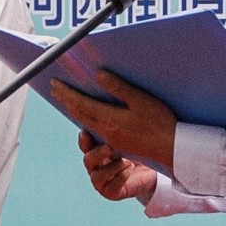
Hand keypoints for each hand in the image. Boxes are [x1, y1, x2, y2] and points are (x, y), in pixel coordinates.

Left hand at [49, 69, 180, 176]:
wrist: (171, 149)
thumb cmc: (159, 123)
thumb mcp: (141, 100)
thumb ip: (119, 88)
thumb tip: (98, 75)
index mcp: (110, 119)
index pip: (81, 103)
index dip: (67, 93)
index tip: (55, 83)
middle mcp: (106, 130)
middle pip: (80, 113)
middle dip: (66, 100)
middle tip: (55, 89)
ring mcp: (111, 139)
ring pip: (86, 122)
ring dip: (74, 109)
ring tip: (66, 101)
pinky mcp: (118, 143)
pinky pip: (95, 128)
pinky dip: (86, 118)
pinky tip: (88, 116)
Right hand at [77, 131, 150, 202]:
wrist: (150, 172)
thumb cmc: (137, 152)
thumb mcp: (128, 139)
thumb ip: (117, 132)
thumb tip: (113, 119)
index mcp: (96, 151)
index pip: (84, 145)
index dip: (84, 140)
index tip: (86, 133)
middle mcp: (95, 167)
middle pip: (88, 160)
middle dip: (97, 154)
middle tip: (110, 148)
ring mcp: (101, 182)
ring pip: (97, 176)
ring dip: (113, 167)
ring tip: (127, 161)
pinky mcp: (111, 193)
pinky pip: (111, 187)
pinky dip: (121, 176)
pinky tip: (130, 169)